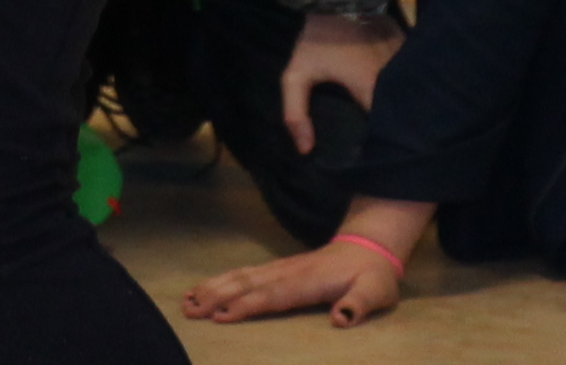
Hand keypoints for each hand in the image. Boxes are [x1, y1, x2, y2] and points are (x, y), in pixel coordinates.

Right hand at [184, 201, 424, 327]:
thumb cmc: (373, 276)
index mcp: (309, 281)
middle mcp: (289, 272)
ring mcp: (281, 268)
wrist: (369, 246)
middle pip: (248, 284)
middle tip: (190, 310)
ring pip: (242, 277)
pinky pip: (245, 274)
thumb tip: (341, 318)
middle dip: (218, 296)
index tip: (221, 316)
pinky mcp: (277, 269)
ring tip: (188, 301)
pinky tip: (205, 289)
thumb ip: (360, 304)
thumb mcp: (376, 291)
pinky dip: (222, 280)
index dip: (247, 305)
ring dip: (214, 288)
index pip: (273, 295)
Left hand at [282, 13, 398, 151]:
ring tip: (401, 124)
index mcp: (371, 88)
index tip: (377, 156)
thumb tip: (305, 150)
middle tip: (388, 144)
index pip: (385, 128)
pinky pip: (413, 74)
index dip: (383, 144)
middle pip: (401, 112)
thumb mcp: (297, 74)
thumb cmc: (318, 38)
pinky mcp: (409, 47)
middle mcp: (396, 77)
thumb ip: (295, 113)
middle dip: (397, 128)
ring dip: (406, 105)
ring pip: (410, 92)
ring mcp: (406, 59)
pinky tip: (406, 96)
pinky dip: (410, 85)